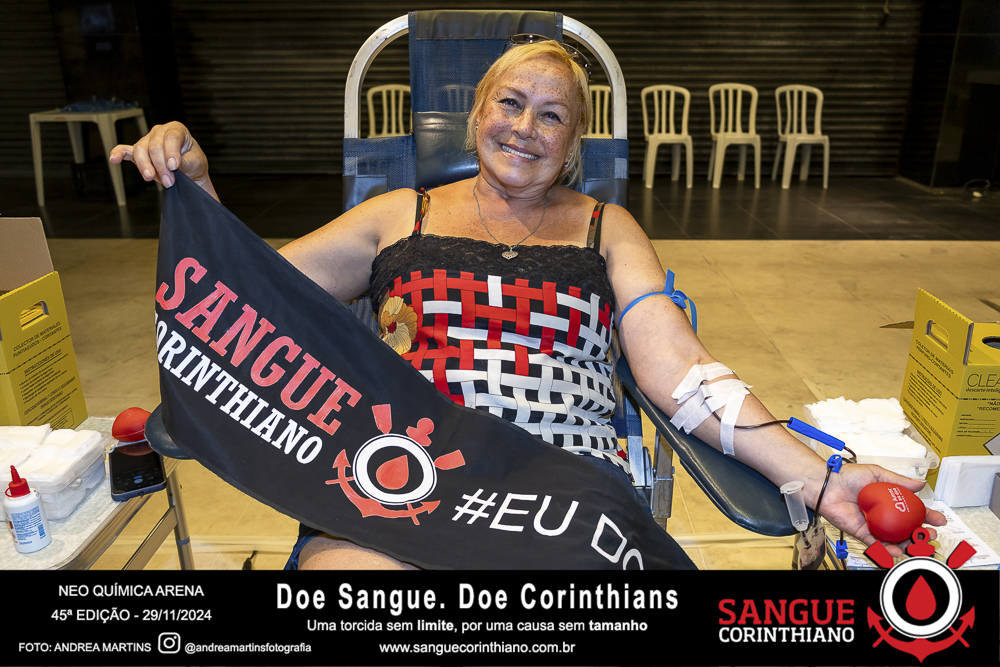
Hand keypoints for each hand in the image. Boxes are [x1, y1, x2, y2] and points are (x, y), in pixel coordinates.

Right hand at [108, 121, 214, 197]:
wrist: (190, 172)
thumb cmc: (193, 162)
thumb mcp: (196, 162)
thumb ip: (185, 162)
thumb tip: (172, 165)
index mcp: (176, 129)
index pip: (171, 138)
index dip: (171, 153)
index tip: (174, 167)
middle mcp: (159, 132)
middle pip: (154, 146)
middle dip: (161, 166)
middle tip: (169, 181)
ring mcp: (147, 140)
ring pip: (140, 151)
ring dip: (145, 166)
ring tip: (151, 178)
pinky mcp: (139, 152)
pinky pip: (126, 151)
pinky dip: (119, 154)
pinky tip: (114, 159)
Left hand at [817, 463, 945, 557]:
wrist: (827, 484)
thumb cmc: (847, 476)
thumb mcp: (877, 473)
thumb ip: (899, 480)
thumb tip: (921, 484)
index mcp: (889, 501)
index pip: (913, 511)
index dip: (927, 516)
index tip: (940, 520)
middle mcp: (883, 515)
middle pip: (907, 528)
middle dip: (922, 534)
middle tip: (930, 535)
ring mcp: (873, 525)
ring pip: (894, 539)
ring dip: (908, 544)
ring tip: (917, 544)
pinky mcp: (861, 533)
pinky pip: (876, 544)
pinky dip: (887, 550)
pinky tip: (897, 551)